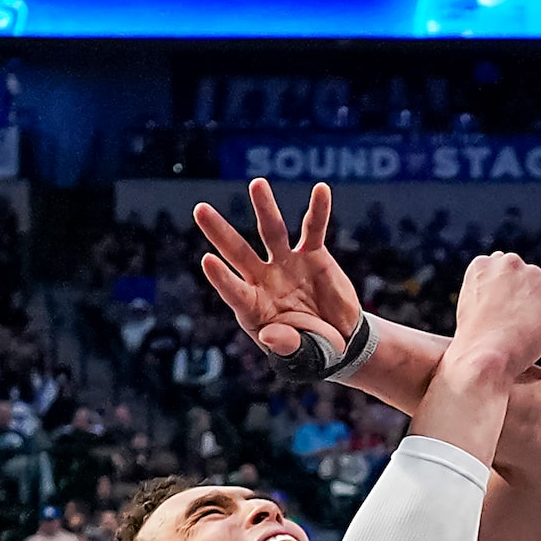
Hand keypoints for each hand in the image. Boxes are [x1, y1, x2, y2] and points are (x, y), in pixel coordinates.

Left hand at [195, 179, 360, 357]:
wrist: (341, 341)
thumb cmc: (312, 351)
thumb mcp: (300, 357)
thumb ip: (286, 347)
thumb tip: (271, 336)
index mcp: (253, 307)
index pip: (234, 290)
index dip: (221, 278)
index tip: (207, 260)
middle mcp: (264, 280)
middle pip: (238, 252)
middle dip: (219, 232)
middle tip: (200, 209)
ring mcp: (287, 264)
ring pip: (272, 232)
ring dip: (265, 208)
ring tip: (257, 184)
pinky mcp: (312, 255)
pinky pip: (314, 229)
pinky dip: (318, 211)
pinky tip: (321, 190)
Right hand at [453, 250, 540, 369]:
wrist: (483, 358)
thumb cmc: (472, 349)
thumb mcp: (470, 315)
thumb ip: (490, 302)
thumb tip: (509, 312)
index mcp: (482, 266)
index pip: (505, 277)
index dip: (511, 303)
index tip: (510, 327)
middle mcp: (507, 263)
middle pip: (530, 285)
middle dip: (531, 311)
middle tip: (527, 341)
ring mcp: (532, 275)